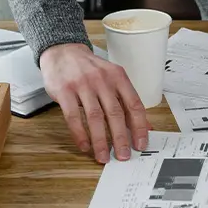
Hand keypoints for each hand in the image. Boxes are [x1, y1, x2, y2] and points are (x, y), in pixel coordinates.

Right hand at [40, 43, 149, 163]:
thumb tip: (144, 126)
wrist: (63, 51)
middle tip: (124, 156)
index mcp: (119, 77)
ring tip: (103, 156)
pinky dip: (80, 134)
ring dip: (100, 140)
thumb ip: (127, 101)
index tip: (141, 144)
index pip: (134, 105)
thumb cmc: (91, 69)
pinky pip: (73, 116)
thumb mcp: (113, 79)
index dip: (139, 126)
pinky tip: (84, 145)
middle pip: (115, 113)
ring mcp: (83, 85)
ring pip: (95, 117)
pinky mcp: (64, 91)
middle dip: (121, 138)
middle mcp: (103, 80)